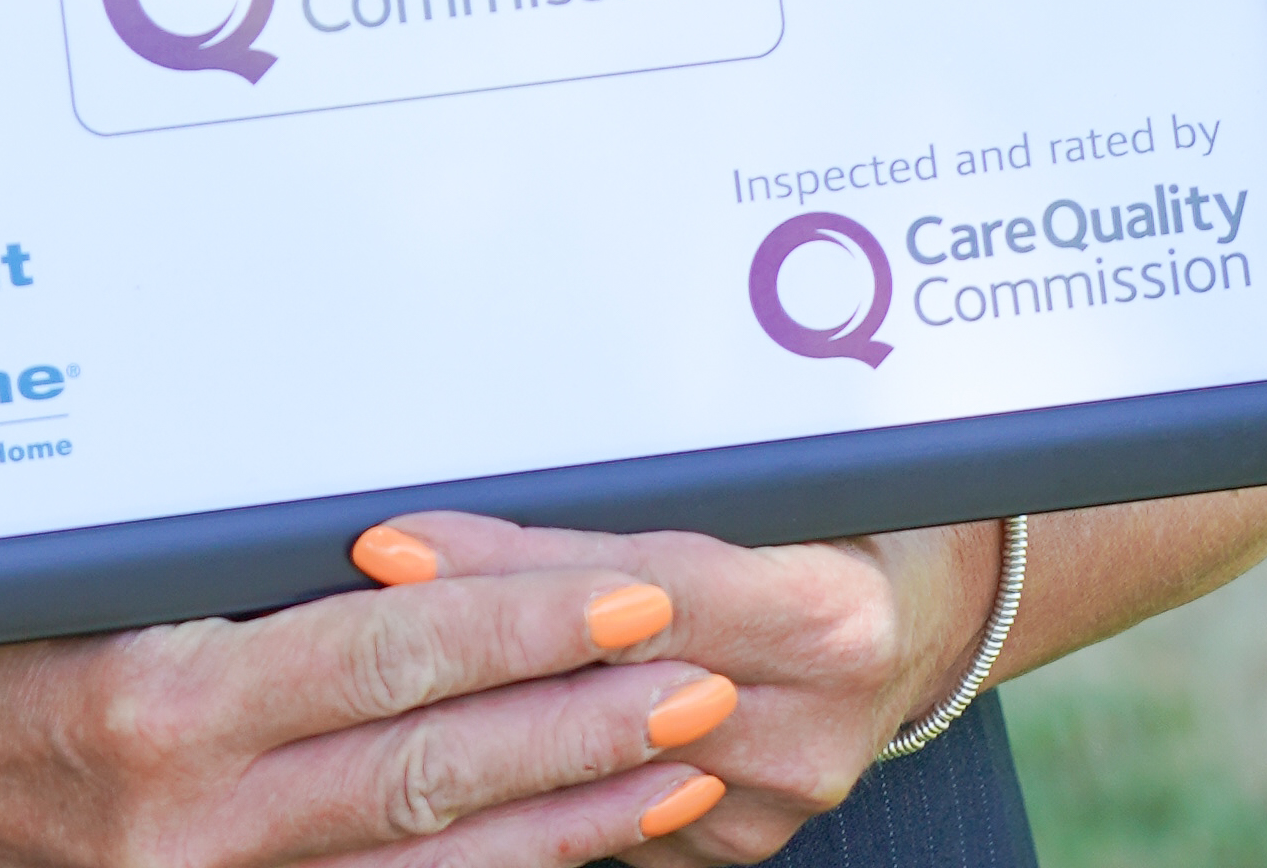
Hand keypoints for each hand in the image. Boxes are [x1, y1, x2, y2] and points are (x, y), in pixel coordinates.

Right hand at [0, 557, 753, 867]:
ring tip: (672, 765)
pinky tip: (564, 851)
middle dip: (584, 722)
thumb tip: (392, 519)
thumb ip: (224, 566)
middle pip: (435, 766)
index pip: (396, 652)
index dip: (533, 625)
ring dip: (564, 814)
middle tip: (705, 672)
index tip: (641, 590)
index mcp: (161, 703)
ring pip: (424, 858)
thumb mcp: (73, 563)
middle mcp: (188, 819)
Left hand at [326, 517, 1005, 860]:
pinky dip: (521, 767)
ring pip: (584, 757)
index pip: (633, 589)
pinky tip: (437, 727)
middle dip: (457, 643)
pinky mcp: (735, 840)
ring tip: (354, 665)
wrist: (932, 606)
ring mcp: (770, 799)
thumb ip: (666, 472)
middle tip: (334, 604)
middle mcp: (806, 722)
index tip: (391, 544)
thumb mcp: (789, 460)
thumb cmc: (848, 502)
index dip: (506, 569)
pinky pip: (604, 803)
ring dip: (469, 710)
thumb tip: (502, 438)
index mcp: (829, 614)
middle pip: (593, 680)